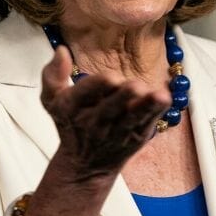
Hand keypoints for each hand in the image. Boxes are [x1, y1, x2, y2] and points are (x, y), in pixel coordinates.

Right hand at [39, 45, 171, 180]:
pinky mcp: (136, 138)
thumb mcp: (51, 100)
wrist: (83, 165)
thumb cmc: (69, 123)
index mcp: (72, 107)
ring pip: (133, 117)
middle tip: (135, 86)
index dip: (99, 85)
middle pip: (111, 107)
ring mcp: (117, 132)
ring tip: (159, 95)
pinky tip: (164, 99)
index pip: (85, 93)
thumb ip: (53, 74)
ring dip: (146, 106)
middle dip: (124, 96)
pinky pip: (147, 123)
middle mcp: (94, 122)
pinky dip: (156, 112)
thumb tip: (62, 50)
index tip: (111, 77)